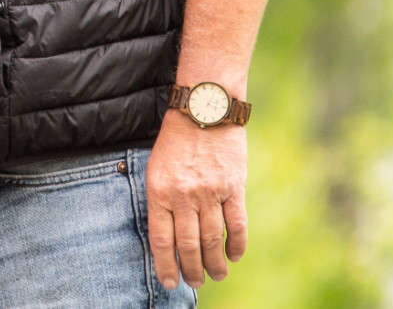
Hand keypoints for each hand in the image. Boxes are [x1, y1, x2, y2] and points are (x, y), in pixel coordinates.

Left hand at [145, 109, 248, 288]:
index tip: (169, 282)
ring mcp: (210, 192)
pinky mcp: (233, 187)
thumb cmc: (175, 140)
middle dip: (192, 270)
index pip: (161, 239)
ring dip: (215, 263)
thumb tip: (168, 236)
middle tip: (196, 283)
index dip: (166, 265)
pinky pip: (236, 224)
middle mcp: (183, 195)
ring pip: (213, 240)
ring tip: (216, 275)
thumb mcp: (156, 167)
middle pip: (188, 245)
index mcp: (159, 191)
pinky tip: (234, 255)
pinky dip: (237, 244)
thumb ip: (162, 200)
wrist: (203, 109)